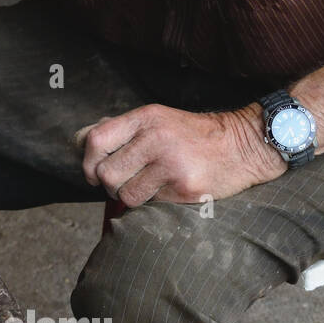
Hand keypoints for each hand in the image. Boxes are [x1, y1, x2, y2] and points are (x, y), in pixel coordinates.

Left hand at [75, 103, 283, 206]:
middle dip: (110, 185)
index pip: (97, 140)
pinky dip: (156, 202)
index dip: (89, 162)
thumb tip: (81, 141)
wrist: (242, 146)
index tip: (95, 172)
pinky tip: (172, 189)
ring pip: (126, 195)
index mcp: (146, 118)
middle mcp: (156, 138)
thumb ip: (123, 130)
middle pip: (106, 174)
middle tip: (126, 183)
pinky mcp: (185, 188)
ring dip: (133, 197)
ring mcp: (171, 164)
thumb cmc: (194, 136)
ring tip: (151, 186)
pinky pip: (152, 204)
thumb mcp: (158, 120)